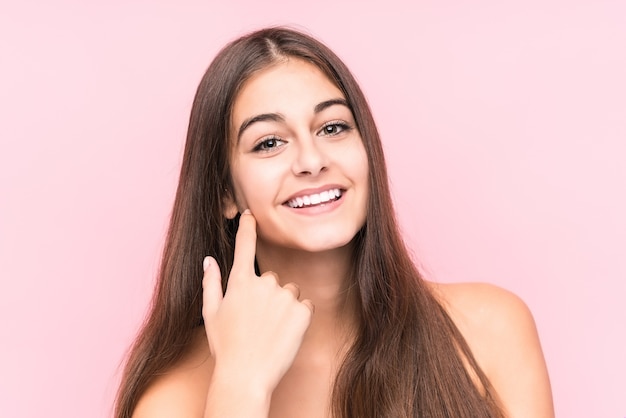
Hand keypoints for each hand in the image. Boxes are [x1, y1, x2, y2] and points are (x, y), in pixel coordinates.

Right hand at [202, 210, 313, 394]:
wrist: (246, 376)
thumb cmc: (225, 346)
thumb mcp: (211, 313)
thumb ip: (211, 283)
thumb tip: (209, 260)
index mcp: (239, 282)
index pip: (244, 247)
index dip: (247, 228)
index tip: (249, 214)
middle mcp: (263, 283)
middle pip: (272, 279)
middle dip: (268, 295)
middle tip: (257, 322)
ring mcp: (284, 296)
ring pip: (290, 293)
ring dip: (284, 306)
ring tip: (271, 331)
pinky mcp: (302, 311)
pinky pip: (304, 306)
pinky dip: (299, 317)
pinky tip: (285, 334)